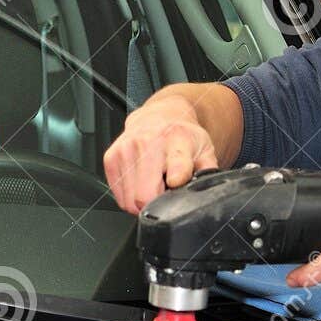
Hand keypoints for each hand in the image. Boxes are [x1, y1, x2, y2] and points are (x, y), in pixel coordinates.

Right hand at [102, 96, 219, 213]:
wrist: (158, 116)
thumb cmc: (181, 137)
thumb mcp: (204, 150)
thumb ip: (209, 172)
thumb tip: (210, 191)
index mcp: (177, 139)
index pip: (177, 167)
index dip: (177, 184)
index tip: (176, 185)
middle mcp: (147, 142)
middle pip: (145, 196)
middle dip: (158, 203)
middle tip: (166, 192)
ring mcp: (125, 150)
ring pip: (130, 201)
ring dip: (142, 201)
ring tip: (154, 184)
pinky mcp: (110, 158)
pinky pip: (119, 196)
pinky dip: (130, 196)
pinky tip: (141, 182)